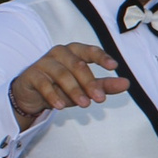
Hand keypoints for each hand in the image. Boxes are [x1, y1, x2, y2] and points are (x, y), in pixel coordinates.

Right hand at [9, 44, 127, 130]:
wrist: (31, 95)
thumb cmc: (61, 87)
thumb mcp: (84, 87)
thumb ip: (104, 85)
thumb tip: (126, 83)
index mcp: (75, 51)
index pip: (90, 51)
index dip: (102, 57)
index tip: (114, 67)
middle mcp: (60, 53)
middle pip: (78, 65)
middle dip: (90, 83)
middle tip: (100, 99)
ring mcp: (44, 62)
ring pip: (62, 74)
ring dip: (74, 90)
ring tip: (84, 104)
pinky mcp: (31, 75)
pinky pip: (43, 84)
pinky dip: (53, 95)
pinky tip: (60, 106)